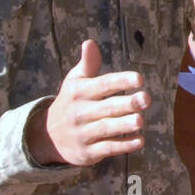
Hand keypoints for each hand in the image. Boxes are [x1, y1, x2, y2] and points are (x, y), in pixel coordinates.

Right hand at [27, 40, 150, 165]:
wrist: (48, 136)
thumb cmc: (71, 102)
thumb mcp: (75, 81)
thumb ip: (88, 64)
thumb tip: (90, 42)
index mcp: (80, 92)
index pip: (103, 85)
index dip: (121, 81)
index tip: (139, 79)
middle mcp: (81, 112)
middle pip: (107, 107)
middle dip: (127, 103)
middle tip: (146, 99)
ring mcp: (83, 133)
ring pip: (106, 129)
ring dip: (124, 125)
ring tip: (141, 120)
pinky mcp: (87, 152)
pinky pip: (106, 148)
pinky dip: (123, 145)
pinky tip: (139, 140)